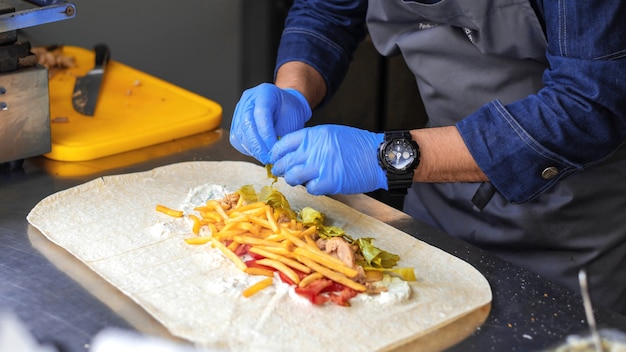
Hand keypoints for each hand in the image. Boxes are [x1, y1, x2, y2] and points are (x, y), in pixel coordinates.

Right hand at [229, 83, 311, 163]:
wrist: (285, 106)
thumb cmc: (290, 111)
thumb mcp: (292, 120)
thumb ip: (281, 134)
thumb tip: (272, 152)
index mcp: (264, 93)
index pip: (261, 114)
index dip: (266, 135)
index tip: (273, 149)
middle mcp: (248, 99)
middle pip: (247, 124)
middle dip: (258, 145)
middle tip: (268, 158)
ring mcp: (239, 109)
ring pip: (239, 132)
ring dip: (252, 149)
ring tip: (264, 157)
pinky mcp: (236, 121)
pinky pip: (236, 138)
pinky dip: (246, 148)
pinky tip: (257, 153)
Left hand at [270, 125, 386, 194]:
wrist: (378, 157)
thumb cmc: (357, 145)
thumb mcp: (332, 134)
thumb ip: (312, 141)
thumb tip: (293, 152)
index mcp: (314, 135)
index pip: (284, 144)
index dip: (276, 153)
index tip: (275, 159)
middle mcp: (314, 149)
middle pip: (285, 162)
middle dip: (281, 169)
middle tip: (283, 172)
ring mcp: (321, 166)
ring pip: (293, 177)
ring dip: (294, 180)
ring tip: (298, 180)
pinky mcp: (329, 182)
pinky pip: (309, 188)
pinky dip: (311, 188)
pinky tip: (317, 185)